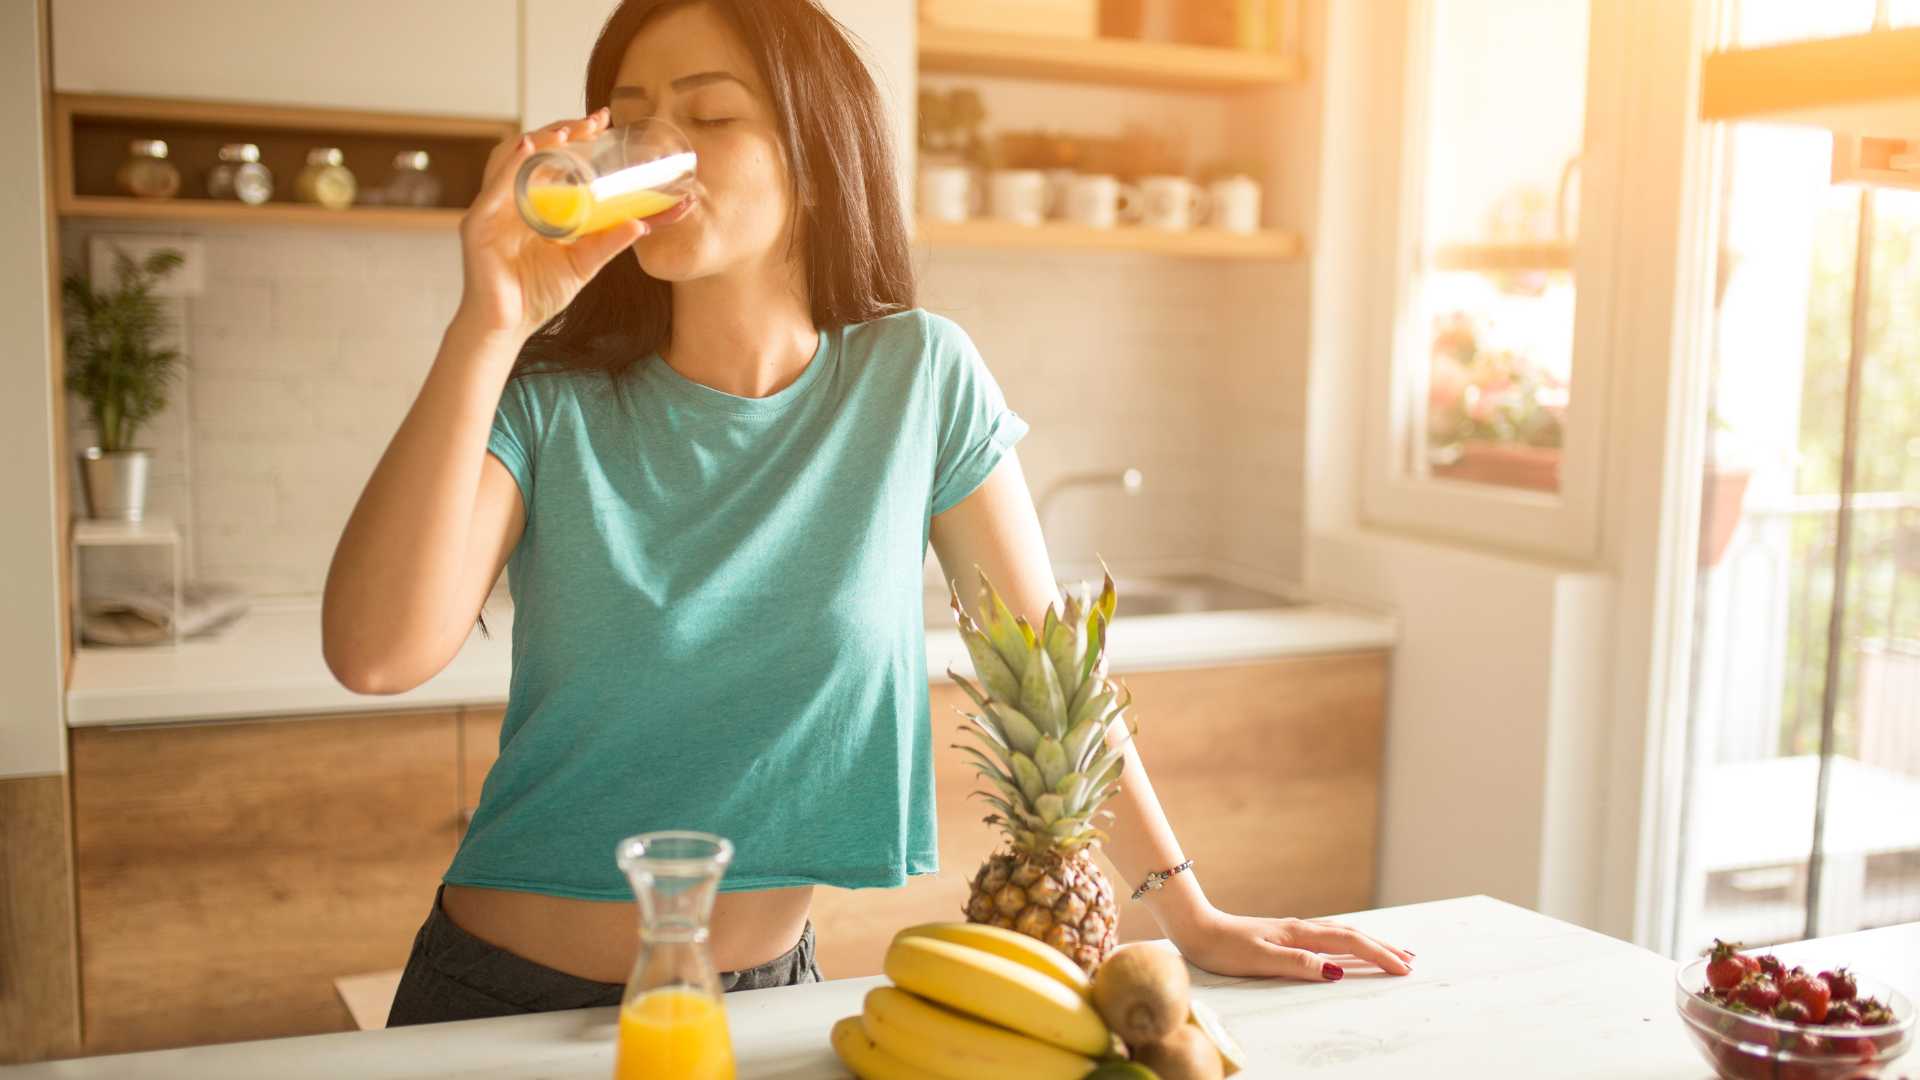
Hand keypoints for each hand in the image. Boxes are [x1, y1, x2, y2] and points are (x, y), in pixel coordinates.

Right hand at [454, 107, 648, 340]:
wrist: (508, 326)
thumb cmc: (537, 294)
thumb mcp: (582, 264)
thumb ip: (608, 243)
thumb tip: (642, 223)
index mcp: (533, 202)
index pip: (552, 158)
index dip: (575, 136)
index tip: (603, 121)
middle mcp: (510, 198)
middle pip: (532, 151)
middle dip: (562, 130)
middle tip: (593, 120)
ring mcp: (492, 209)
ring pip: (509, 159)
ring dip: (538, 141)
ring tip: (565, 132)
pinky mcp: (478, 225)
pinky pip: (493, 188)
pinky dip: (510, 166)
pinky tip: (528, 150)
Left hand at [1169, 907, 1414, 981]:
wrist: (1197, 928)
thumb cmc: (1223, 947)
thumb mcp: (1259, 959)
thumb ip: (1298, 964)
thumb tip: (1336, 971)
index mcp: (1300, 935)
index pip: (1350, 943)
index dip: (1379, 955)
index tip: (1403, 969)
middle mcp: (1302, 929)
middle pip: (1352, 935)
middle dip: (1383, 947)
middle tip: (1410, 961)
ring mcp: (1294, 930)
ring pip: (1341, 934)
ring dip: (1369, 943)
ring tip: (1391, 951)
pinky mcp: (1285, 935)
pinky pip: (1327, 936)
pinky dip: (1347, 942)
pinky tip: (1348, 947)